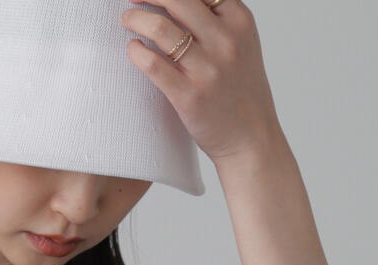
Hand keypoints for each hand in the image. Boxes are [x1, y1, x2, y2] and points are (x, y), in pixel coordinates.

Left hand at [121, 0, 280, 165]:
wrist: (251, 139)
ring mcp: (207, 69)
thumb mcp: (242, 45)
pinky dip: (136, 52)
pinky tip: (133, 49)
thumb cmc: (241, 91)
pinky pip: (153, 64)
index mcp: (240, 21)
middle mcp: (225, 40)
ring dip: (136, 19)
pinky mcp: (189, 96)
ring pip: (160, 28)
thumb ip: (218, 21)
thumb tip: (177, 5)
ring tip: (127, 20)